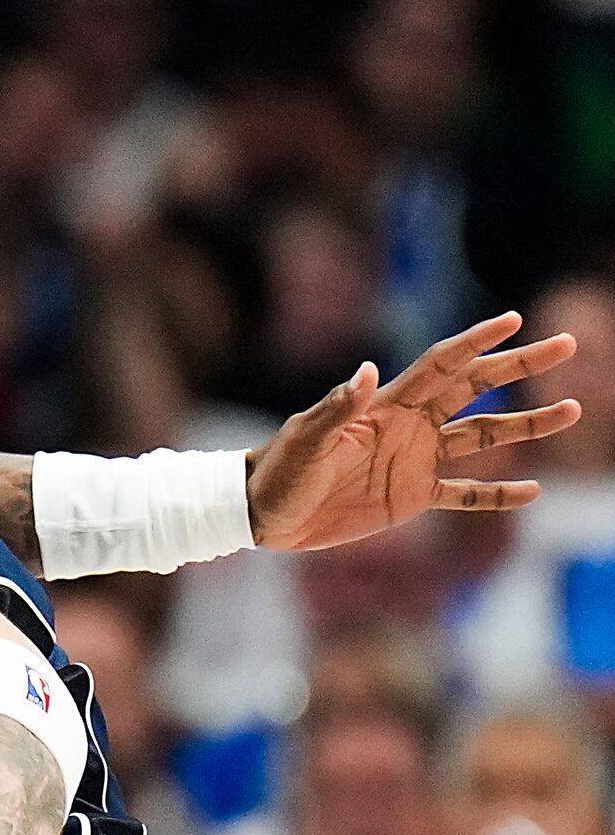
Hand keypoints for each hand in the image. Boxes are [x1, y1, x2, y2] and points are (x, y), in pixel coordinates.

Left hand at [248, 313, 579, 553]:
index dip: (476, 342)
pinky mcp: (412, 496)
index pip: (441, 365)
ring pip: (483, 437)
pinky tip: (532, 491)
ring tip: (570, 409)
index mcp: (385, 406)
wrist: (264, 515)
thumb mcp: (305, 438)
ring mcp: (415, 461)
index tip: (514, 319)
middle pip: (476, 388)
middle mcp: (409, 427)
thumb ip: (337, 407)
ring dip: (526, 425)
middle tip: (565, 343)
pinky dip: (497, 494)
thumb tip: (367, 370)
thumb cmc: (278, 471)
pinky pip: (466, 493)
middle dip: (519, 366)